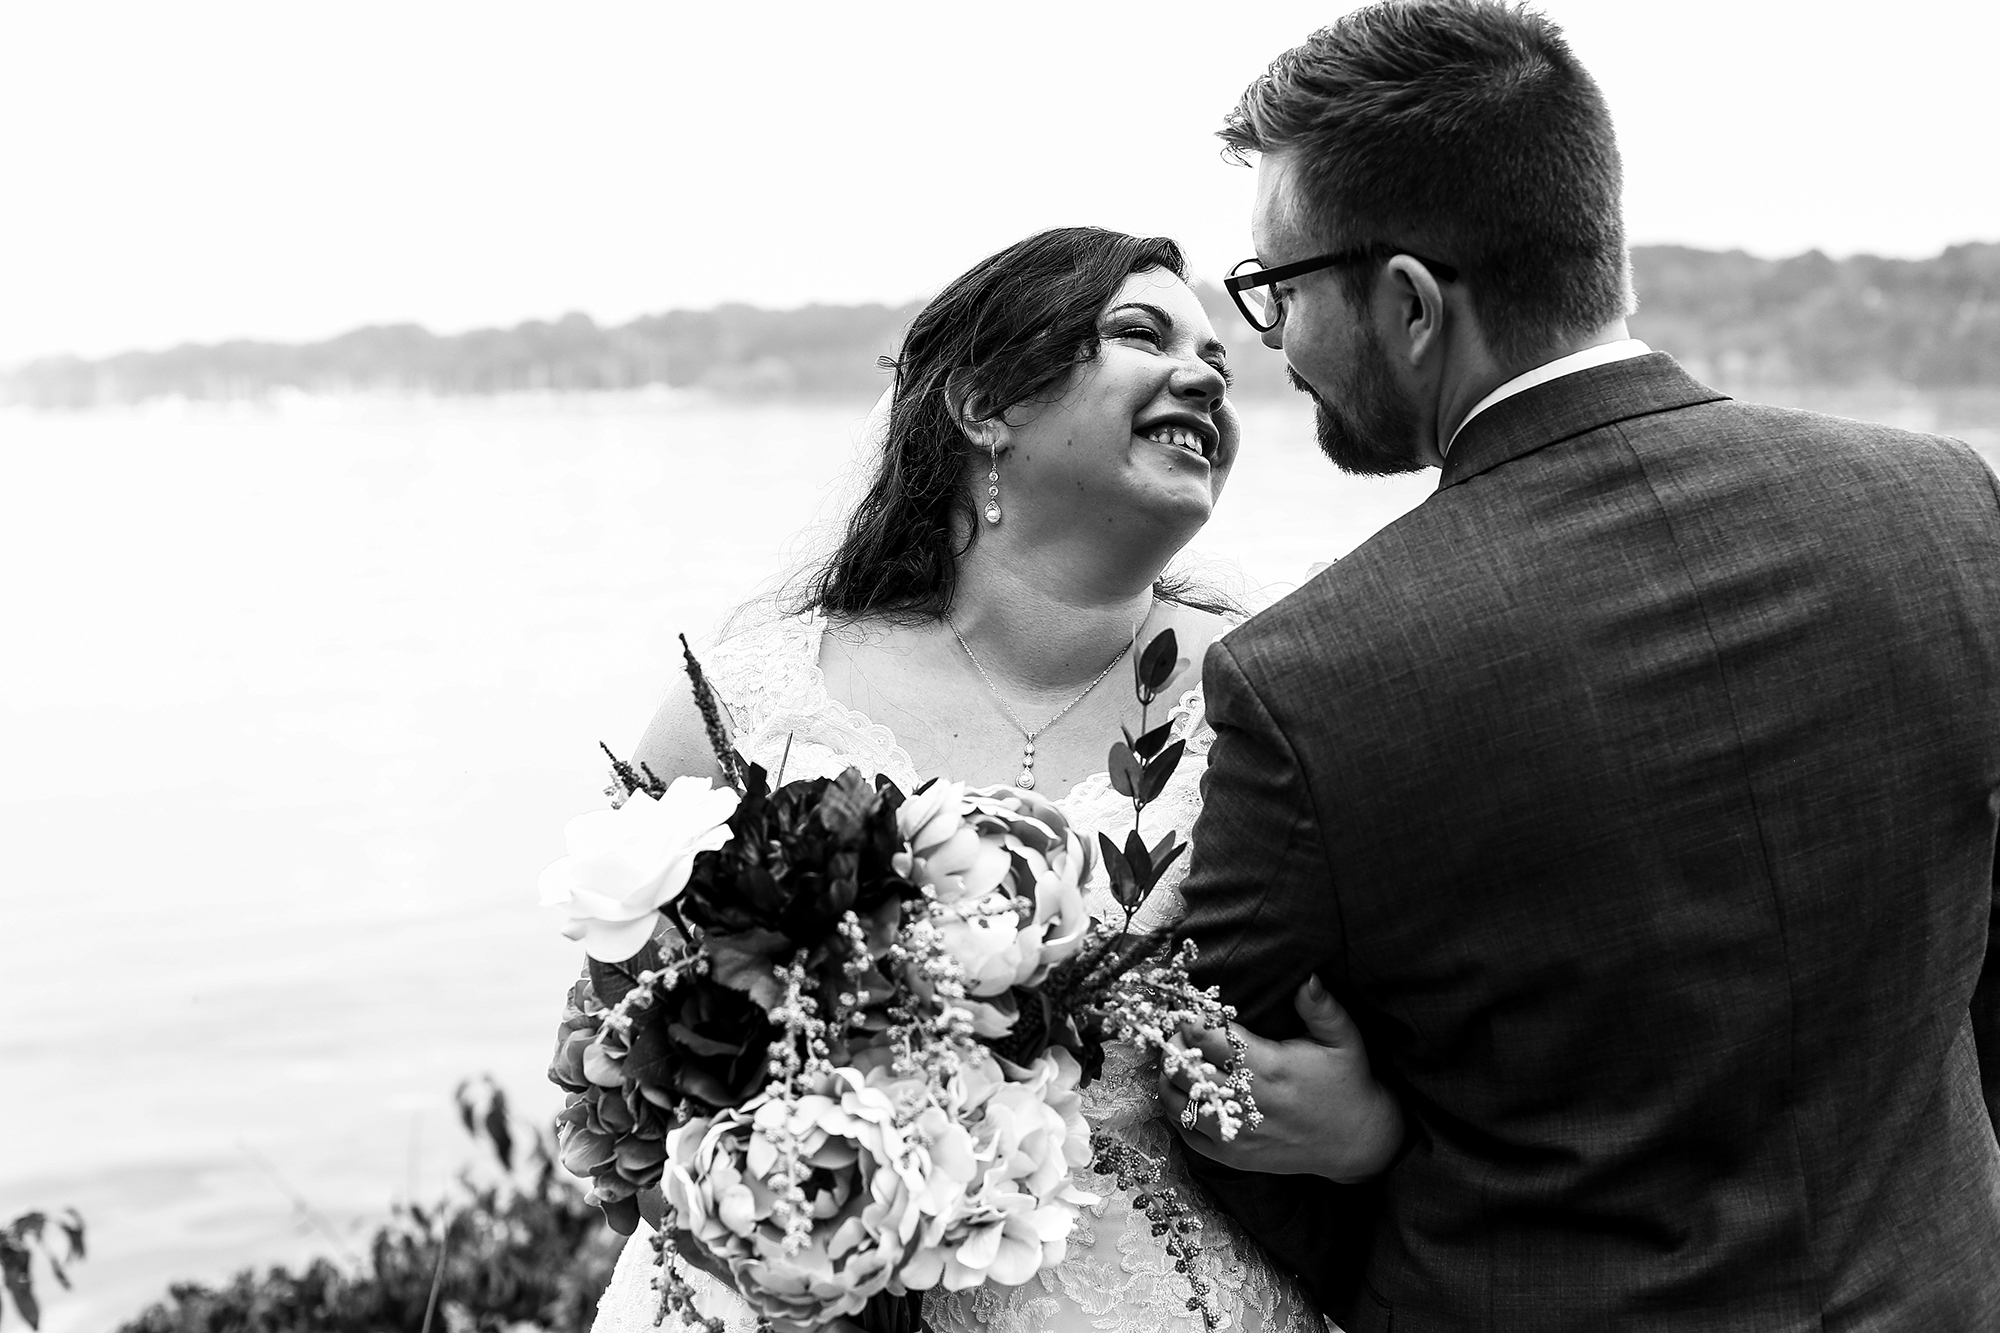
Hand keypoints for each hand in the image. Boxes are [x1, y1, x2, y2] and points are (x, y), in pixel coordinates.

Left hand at [1159, 975, 1403, 1181]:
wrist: (1357, 1141)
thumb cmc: (1347, 1083)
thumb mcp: (1343, 1040)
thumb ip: (1322, 1007)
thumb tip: (1309, 977)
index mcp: (1267, 1067)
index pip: (1203, 1036)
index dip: (1188, 1018)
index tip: (1189, 1007)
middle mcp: (1245, 1101)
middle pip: (1180, 1065)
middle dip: (1173, 1042)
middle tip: (1180, 1030)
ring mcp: (1235, 1133)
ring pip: (1174, 1099)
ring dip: (1169, 1074)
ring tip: (1180, 1058)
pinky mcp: (1232, 1156)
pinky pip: (1185, 1131)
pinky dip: (1178, 1108)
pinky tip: (1187, 1090)